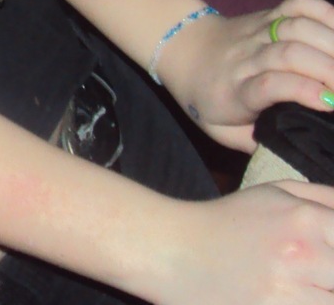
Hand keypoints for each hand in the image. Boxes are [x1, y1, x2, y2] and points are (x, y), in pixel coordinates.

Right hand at [145, 182, 333, 304]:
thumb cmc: (225, 221)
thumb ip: (327, 199)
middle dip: (330, 279)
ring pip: (329, 302)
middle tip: (315, 276)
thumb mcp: (274, 193)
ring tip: (300, 288)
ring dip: (318, 296)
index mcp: (306, 219)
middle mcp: (301, 255)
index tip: (327, 265)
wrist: (169, 250)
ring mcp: (285, 293)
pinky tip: (283, 297)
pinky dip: (302, 304)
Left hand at [159, 0, 333, 150]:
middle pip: (290, 54)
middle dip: (330, 69)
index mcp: (235, 91)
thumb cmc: (207, 98)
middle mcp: (247, 57)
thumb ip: (255, 144)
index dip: (302, 90)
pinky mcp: (267, 14)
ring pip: (296, 27)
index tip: (332, 103)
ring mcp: (258, 31)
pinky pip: (297, 5)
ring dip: (333, 41)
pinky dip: (325, 11)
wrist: (183, 50)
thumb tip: (294, 155)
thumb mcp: (221, 131)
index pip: (269, 85)